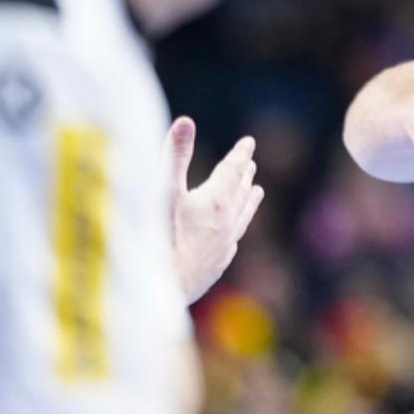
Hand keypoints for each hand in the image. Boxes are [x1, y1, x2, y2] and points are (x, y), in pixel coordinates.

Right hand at [168, 117, 264, 302]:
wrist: (157, 293)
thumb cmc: (156, 239)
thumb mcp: (162, 191)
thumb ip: (175, 156)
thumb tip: (186, 120)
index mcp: (215, 202)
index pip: (232, 172)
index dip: (240, 155)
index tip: (249, 143)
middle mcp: (225, 225)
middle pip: (239, 194)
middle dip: (244, 177)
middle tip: (251, 164)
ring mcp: (222, 248)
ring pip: (240, 219)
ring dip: (248, 202)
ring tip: (257, 192)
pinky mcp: (213, 268)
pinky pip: (231, 244)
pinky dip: (235, 233)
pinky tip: (233, 239)